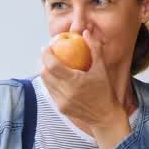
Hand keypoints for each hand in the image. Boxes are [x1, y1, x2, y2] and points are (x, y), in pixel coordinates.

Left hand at [41, 33, 131, 148]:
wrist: (105, 117)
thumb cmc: (105, 91)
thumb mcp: (102, 69)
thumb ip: (94, 49)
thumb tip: (85, 32)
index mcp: (75, 82)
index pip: (52, 65)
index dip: (46, 54)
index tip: (48, 47)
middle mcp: (65, 93)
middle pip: (44, 73)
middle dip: (43, 61)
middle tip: (48, 54)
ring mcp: (61, 102)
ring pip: (45, 83)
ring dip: (45, 72)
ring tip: (51, 64)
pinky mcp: (60, 108)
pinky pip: (50, 91)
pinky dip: (51, 82)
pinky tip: (56, 77)